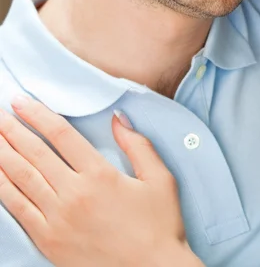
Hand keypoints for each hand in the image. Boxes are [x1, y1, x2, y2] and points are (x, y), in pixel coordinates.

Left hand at [0, 96, 204, 266]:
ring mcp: (57, 219)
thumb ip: (138, 145)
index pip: (61, 135)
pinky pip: (17, 210)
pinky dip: (3, 189)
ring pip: (21, 179)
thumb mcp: (160, 179)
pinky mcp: (48, 241)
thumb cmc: (160, 224)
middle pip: (35, 154)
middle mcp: (73, 194)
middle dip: (13, 131)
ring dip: (3, 155)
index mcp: (100, 174)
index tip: (22, 102)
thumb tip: (118, 118)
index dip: (38, 115)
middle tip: (0, 113)